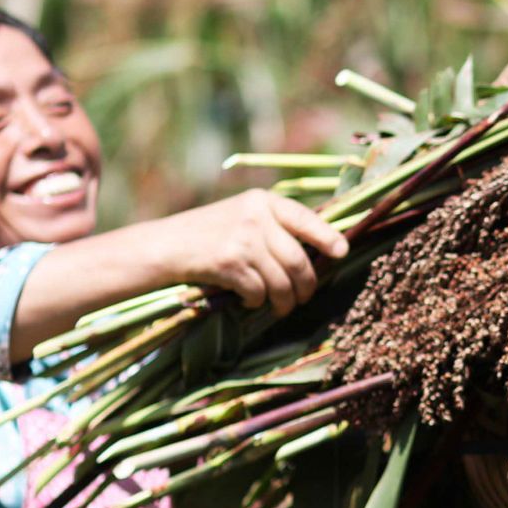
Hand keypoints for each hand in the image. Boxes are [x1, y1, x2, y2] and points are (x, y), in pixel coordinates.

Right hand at [165, 188, 348, 312]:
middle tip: (304, 297)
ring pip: (281, 281)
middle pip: (298, 259)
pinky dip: (257, 302)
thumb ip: (274, 225)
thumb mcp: (242, 215)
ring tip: (281, 307)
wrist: (166, 246)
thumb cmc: (208, 234)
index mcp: (263, 201)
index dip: (328, 236)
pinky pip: (258, 292)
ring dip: (284, 301)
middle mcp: (256, 217)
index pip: (305, 218)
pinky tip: (249, 301)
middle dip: (306, 285)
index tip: (341, 252)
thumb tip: (316, 251)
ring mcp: (243, 240)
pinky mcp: (229, 263)